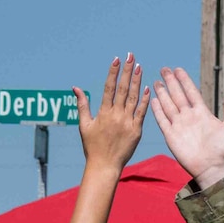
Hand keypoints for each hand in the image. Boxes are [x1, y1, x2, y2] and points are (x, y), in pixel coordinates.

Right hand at [76, 54, 148, 174]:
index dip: (113, 72)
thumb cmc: (92, 146)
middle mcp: (116, 116)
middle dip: (127, 71)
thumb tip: (76, 87)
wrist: (105, 166)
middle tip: (131, 56)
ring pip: (133, 98)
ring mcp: (128, 123)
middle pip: (122, 89)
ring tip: (139, 67)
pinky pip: (142, 112)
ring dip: (137, 81)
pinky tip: (147, 88)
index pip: (109, 88)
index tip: (116, 59)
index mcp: (103, 113)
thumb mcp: (84, 125)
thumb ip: (82, 104)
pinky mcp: (137, 130)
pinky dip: (145, 100)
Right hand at [148, 67, 223, 186]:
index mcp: (202, 113)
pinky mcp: (171, 136)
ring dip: (162, 93)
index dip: (184, 80)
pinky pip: (162, 120)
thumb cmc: (223, 149)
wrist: (212, 168)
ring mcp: (179, 126)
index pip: (191, 92)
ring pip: (168, 105)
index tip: (178, 69)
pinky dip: (157, 110)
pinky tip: (153, 99)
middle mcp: (189, 117)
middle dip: (171, 82)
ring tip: (157, 81)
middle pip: (177, 95)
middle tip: (164, 69)